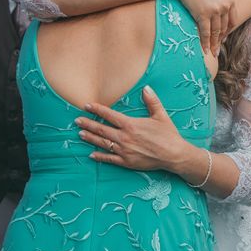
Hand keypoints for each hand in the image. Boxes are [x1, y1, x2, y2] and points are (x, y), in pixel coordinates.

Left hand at [75, 86, 189, 171]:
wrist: (173, 155)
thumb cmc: (168, 135)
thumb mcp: (160, 115)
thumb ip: (151, 101)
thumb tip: (146, 88)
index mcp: (131, 124)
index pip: (109, 115)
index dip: (97, 110)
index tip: (87, 106)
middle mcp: (124, 137)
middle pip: (102, 129)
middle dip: (88, 124)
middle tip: (77, 120)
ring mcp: (124, 150)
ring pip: (103, 143)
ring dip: (90, 138)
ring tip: (80, 134)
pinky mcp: (126, 162)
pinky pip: (109, 159)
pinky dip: (100, 156)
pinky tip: (91, 154)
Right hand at [175, 0, 240, 55]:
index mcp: (230, 0)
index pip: (232, 20)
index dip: (228, 31)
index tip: (224, 38)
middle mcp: (224, 6)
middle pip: (224, 28)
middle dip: (221, 40)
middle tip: (217, 49)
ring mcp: (214, 11)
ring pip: (216, 32)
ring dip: (214, 44)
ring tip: (212, 53)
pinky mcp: (203, 15)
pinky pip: (206, 32)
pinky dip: (206, 42)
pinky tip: (205, 49)